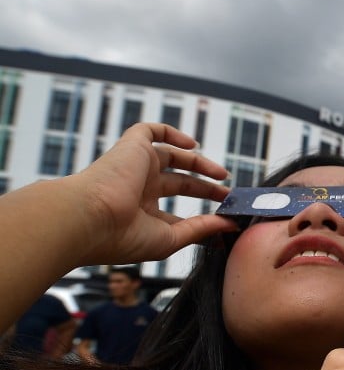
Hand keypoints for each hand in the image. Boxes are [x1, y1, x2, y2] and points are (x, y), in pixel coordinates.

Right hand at [69, 122, 235, 265]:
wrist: (89, 219)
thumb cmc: (123, 236)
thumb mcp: (170, 238)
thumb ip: (200, 229)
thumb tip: (228, 224)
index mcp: (140, 215)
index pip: (176, 216)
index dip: (203, 219)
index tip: (227, 225)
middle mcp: (137, 190)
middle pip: (179, 185)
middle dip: (206, 189)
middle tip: (228, 195)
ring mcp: (135, 167)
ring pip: (171, 157)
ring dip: (199, 163)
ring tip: (222, 174)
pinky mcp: (131, 147)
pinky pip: (149, 130)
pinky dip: (171, 133)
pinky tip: (192, 145)